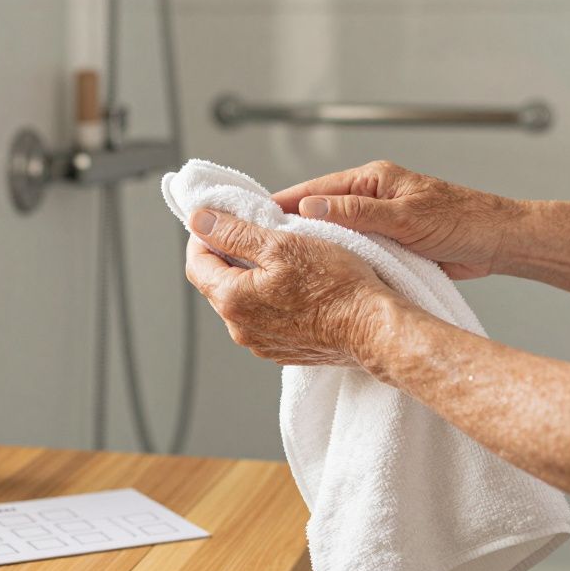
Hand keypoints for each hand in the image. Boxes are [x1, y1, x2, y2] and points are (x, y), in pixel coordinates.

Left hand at [183, 209, 398, 365]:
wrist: (372, 327)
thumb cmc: (334, 284)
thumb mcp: (281, 243)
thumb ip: (234, 232)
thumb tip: (199, 221)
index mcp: (232, 300)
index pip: (196, 263)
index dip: (204, 236)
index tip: (220, 220)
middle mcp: (240, 329)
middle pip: (217, 283)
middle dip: (228, 255)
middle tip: (254, 232)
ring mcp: (262, 343)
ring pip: (241, 301)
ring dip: (250, 277)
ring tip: (279, 257)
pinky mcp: (283, 350)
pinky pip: (263, 319)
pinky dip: (269, 299)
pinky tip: (295, 285)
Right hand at [271, 160, 524, 279]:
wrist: (499, 242)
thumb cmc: (462, 221)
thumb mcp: (406, 217)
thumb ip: (357, 212)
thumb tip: (308, 208)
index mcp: (371, 179)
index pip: (314, 189)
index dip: (282, 204)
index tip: (251, 218)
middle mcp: (369, 197)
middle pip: (316, 211)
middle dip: (288, 229)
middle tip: (255, 247)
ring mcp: (376, 221)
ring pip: (331, 234)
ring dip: (311, 248)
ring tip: (277, 266)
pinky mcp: (386, 243)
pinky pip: (351, 252)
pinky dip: (334, 262)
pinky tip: (316, 277)